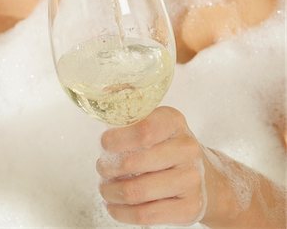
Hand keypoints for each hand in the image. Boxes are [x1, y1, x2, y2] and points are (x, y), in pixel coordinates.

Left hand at [97, 106, 206, 225]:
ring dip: (111, 191)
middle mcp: (187, 149)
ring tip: (105, 187)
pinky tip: (113, 205)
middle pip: (135, 163)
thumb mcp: (154, 119)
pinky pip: (145, 215)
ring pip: (137, 191)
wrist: (206, 177)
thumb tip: (104, 92)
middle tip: (101, 168)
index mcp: (174, 122)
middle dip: (108, 167)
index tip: (104, 143)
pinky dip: (121, 213)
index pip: (143, 130)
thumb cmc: (167, 144)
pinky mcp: (189, 209)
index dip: (117, 139)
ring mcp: (191, 180)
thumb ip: (129, 105)